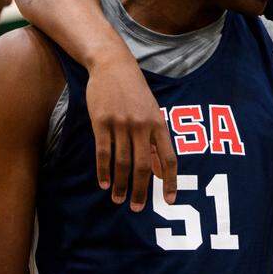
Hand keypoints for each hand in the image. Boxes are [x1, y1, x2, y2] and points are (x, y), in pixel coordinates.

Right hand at [85, 54, 176, 210]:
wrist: (113, 65)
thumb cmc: (135, 93)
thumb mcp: (152, 113)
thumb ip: (155, 142)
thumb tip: (159, 171)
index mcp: (159, 124)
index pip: (169, 158)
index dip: (170, 181)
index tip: (170, 200)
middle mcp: (142, 126)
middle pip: (144, 166)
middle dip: (141, 190)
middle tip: (138, 208)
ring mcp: (121, 124)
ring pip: (122, 162)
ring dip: (120, 184)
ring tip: (118, 199)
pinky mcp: (102, 122)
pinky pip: (104, 152)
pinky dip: (103, 170)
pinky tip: (104, 182)